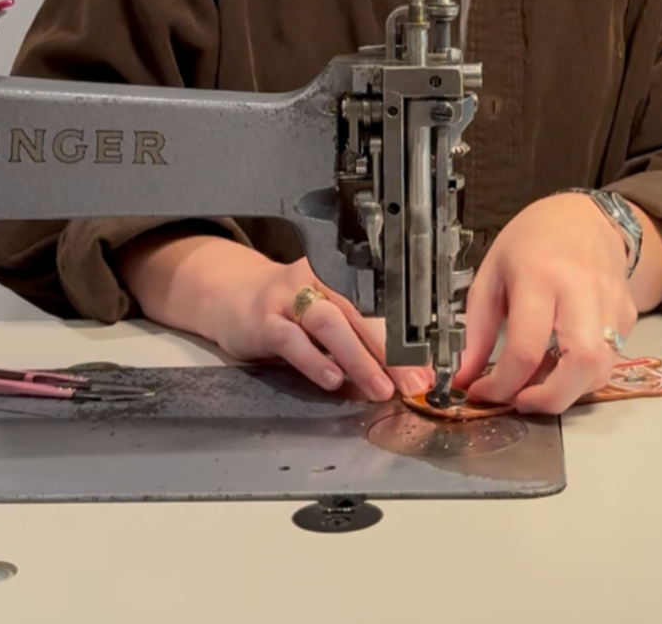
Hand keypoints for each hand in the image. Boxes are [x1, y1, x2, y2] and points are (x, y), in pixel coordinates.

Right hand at [203, 253, 431, 403]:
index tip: (426, 368)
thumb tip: (405, 374)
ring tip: (379, 387)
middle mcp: (317, 279)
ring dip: (358, 358)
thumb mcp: (329, 315)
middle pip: (360, 312)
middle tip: (411, 382)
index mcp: (341, 275)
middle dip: (390, 351)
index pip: (381, 303)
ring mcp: (289, 298)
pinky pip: (292, 340)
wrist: (235, 300)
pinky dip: (314, 361)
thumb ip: (362, 339)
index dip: (405, 337)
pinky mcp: (265, 321)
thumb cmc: (291, 310)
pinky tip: (332, 380)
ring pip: (329, 323)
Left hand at [453, 195, 638, 413]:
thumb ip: (477, 329)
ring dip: (568, 391)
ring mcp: (610, 304)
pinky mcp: (628, 316)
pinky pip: (609, 360)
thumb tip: (464, 376)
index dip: (501, 384)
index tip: (482, 392)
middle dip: (551, 400)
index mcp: (539, 276)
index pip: (526, 348)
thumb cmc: (533, 240)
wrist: (585, 218)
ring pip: (601, 370)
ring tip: (539, 381)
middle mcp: (581, 291)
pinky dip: (583, 375)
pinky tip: (561, 362)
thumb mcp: (491, 273)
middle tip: (521, 402)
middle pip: (581, 364)